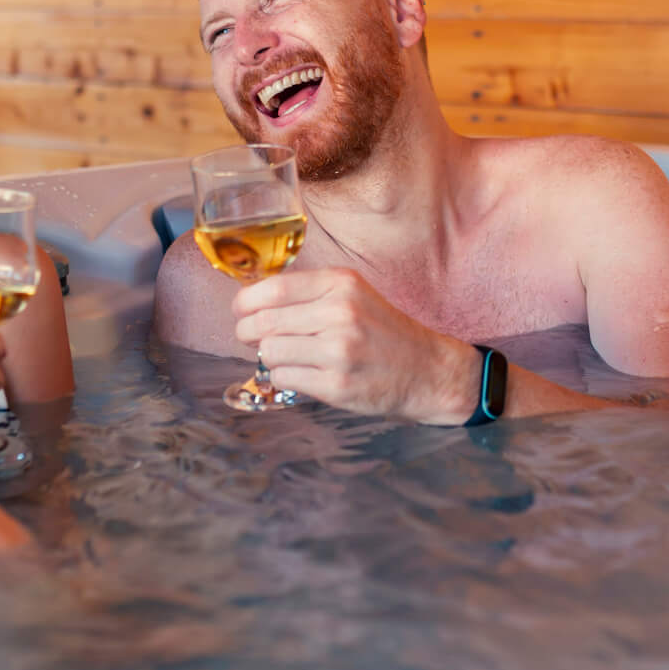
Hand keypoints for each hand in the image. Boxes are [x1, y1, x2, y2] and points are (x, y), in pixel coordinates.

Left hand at [232, 268, 470, 423]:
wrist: (427, 371)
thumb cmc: (383, 332)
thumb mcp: (353, 295)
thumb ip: (308, 293)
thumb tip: (251, 302)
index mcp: (341, 284)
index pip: (273, 288)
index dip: (245, 302)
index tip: (240, 311)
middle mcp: (340, 313)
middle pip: (264, 321)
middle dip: (247, 332)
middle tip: (252, 338)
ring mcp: (339, 351)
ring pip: (269, 351)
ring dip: (267, 357)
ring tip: (284, 357)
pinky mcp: (337, 385)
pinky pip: (284, 378)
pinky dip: (282, 377)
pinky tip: (299, 373)